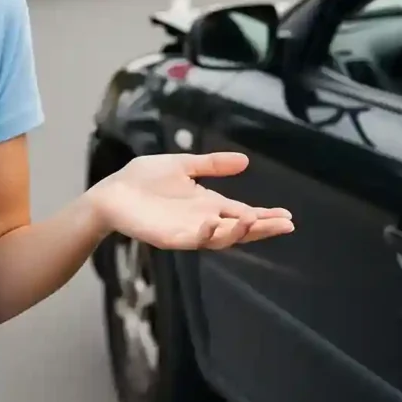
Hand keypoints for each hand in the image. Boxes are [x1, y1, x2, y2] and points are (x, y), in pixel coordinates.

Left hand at [86, 152, 293, 250]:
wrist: (113, 191)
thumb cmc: (144, 178)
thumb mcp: (183, 165)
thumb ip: (211, 164)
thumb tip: (245, 161)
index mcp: (208, 203)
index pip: (243, 212)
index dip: (264, 215)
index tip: (287, 215)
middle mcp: (203, 219)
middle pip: (240, 228)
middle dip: (263, 227)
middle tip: (286, 224)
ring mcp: (189, 230)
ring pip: (222, 238)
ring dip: (239, 232)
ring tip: (255, 221)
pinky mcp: (171, 237)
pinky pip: (194, 239)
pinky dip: (207, 233)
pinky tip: (215, 222)